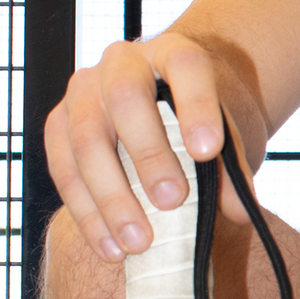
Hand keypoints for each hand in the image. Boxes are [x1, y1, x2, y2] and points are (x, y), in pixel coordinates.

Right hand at [44, 32, 250, 262]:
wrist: (162, 104)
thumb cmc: (197, 120)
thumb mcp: (221, 131)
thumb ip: (231, 167)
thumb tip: (240, 213)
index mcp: (174, 52)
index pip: (186, 67)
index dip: (196, 106)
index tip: (208, 151)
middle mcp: (123, 62)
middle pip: (126, 99)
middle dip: (148, 154)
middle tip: (172, 202)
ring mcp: (84, 90)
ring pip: (86, 139)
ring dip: (111, 196)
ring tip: (138, 241)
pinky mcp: (59, 124)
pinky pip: (63, 168)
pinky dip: (87, 212)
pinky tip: (110, 246)